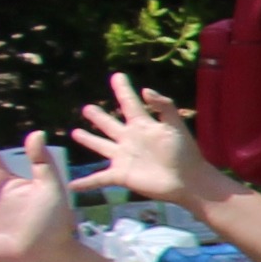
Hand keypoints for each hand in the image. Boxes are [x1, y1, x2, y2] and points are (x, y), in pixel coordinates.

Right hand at [67, 72, 230, 209]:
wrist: (188, 181)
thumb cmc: (184, 153)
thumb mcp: (176, 126)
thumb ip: (164, 106)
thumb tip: (145, 90)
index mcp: (143, 125)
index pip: (129, 103)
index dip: (123, 90)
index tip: (117, 76)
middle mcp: (129, 139)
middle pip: (109, 124)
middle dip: (98, 117)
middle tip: (87, 108)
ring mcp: (123, 157)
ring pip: (100, 146)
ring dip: (88, 140)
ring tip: (75, 133)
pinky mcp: (120, 175)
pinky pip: (98, 179)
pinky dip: (85, 182)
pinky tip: (72, 185)